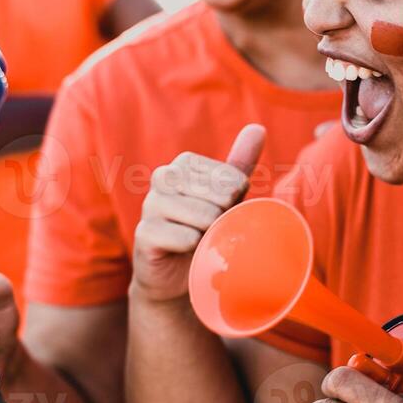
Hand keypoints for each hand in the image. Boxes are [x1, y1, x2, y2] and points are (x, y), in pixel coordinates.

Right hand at [131, 124, 266, 303]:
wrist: (176, 275)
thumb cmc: (204, 229)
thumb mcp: (227, 196)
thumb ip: (241, 162)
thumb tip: (258, 128)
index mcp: (183, 164)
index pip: (232, 179)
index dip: (236, 203)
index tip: (222, 212)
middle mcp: (163, 177)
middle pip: (220, 196)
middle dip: (224, 218)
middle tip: (210, 229)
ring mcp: (150, 205)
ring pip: (203, 216)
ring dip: (210, 234)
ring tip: (200, 239)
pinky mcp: (144, 234)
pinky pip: (185, 238)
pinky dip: (194, 249)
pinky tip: (186, 251)